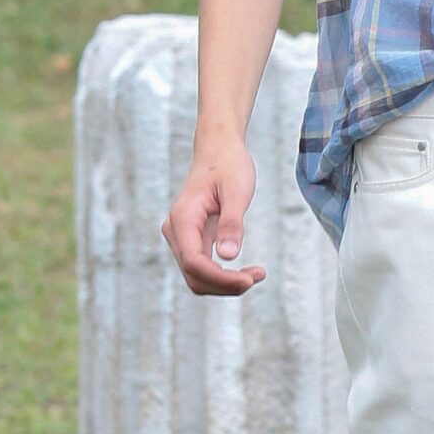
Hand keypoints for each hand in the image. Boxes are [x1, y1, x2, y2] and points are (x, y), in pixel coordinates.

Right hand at [162, 140, 265, 295]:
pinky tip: (247, 272)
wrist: (219, 149)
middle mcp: (176, 231)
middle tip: (258, 277)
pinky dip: (223, 276)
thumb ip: (232, 223)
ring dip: (225, 284)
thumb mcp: (237, 191)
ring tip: (257, 275)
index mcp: (183, 219)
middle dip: (225, 285)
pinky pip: (203, 268)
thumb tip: (228, 256)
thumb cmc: (229, 165)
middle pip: (194, 276)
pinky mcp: (191, 239)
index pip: (194, 263)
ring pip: (197, 277)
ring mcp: (181, 237)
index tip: (249, 280)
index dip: (221, 278)